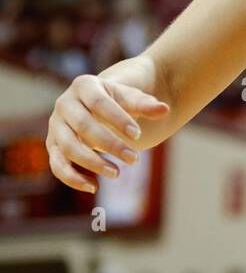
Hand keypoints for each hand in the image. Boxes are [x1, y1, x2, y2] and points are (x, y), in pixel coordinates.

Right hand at [47, 76, 168, 193]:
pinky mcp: (53, 146)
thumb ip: (146, 104)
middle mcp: (64, 104)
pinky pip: (57, 165)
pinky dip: (72, 178)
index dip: (118, 119)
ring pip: (68, 147)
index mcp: (84, 86)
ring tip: (117, 173)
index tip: (137, 135)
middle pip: (83, 126)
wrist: (94, 105)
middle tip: (134, 160)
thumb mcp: (131, 99)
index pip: (99, 103)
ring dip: (92, 163)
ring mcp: (56, 126)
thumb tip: (164, 109)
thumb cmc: (116, 102)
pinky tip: (94, 187)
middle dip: (110, 144)